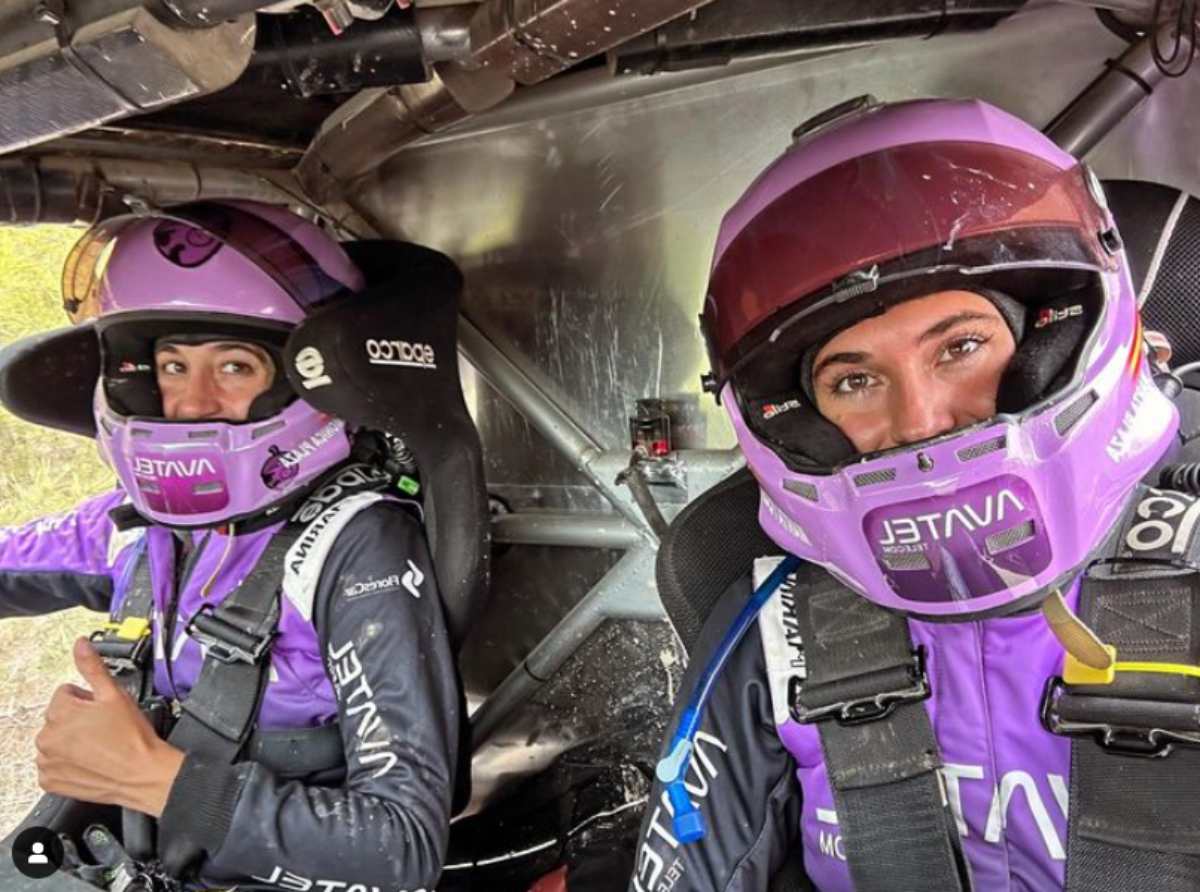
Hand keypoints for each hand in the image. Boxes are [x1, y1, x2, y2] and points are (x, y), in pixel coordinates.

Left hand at [35, 637, 184, 816]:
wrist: (141, 775)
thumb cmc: (132, 738)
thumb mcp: (115, 695)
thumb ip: (92, 667)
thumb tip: (81, 645)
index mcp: (60, 712)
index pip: (65, 693)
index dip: (87, 699)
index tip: (102, 710)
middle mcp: (47, 737)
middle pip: (58, 717)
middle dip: (77, 719)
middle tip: (103, 728)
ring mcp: (47, 761)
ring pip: (55, 740)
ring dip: (71, 740)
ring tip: (98, 745)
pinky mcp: (50, 781)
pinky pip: (53, 764)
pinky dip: (67, 763)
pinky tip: (89, 760)